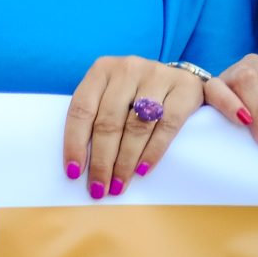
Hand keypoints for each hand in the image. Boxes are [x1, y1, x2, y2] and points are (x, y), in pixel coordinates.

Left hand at [62, 55, 205, 196]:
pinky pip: (167, 125)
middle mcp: (127, 68)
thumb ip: (96, 118)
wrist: (180, 79)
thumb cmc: (136, 94)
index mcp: (102, 69)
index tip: (73, 173)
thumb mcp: (111, 95)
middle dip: (101, 161)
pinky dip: (152, 152)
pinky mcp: (184, 88)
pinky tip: (142, 170)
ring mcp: (157, 75)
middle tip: (99, 188)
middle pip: (108, 122)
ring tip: (119, 185)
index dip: (75, 142)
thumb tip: (78, 166)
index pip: (82, 108)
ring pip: (136, 126)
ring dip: (125, 162)